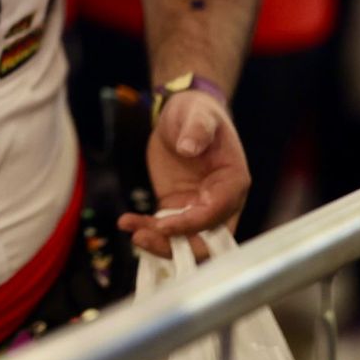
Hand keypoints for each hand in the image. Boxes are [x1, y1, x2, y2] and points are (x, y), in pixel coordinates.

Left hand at [118, 90, 249, 258]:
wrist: (184, 115)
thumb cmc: (198, 114)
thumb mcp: (198, 115)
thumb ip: (197, 130)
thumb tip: (189, 147)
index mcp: (232, 182)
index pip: (216, 213)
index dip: (191, 224)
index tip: (163, 224)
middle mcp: (220, 202)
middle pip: (205, 239)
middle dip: (176, 246)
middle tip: (143, 237)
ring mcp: (198, 207)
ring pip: (185, 240)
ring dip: (159, 242)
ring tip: (131, 229)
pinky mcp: (178, 207)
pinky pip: (166, 227)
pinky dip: (147, 228)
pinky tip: (126, 221)